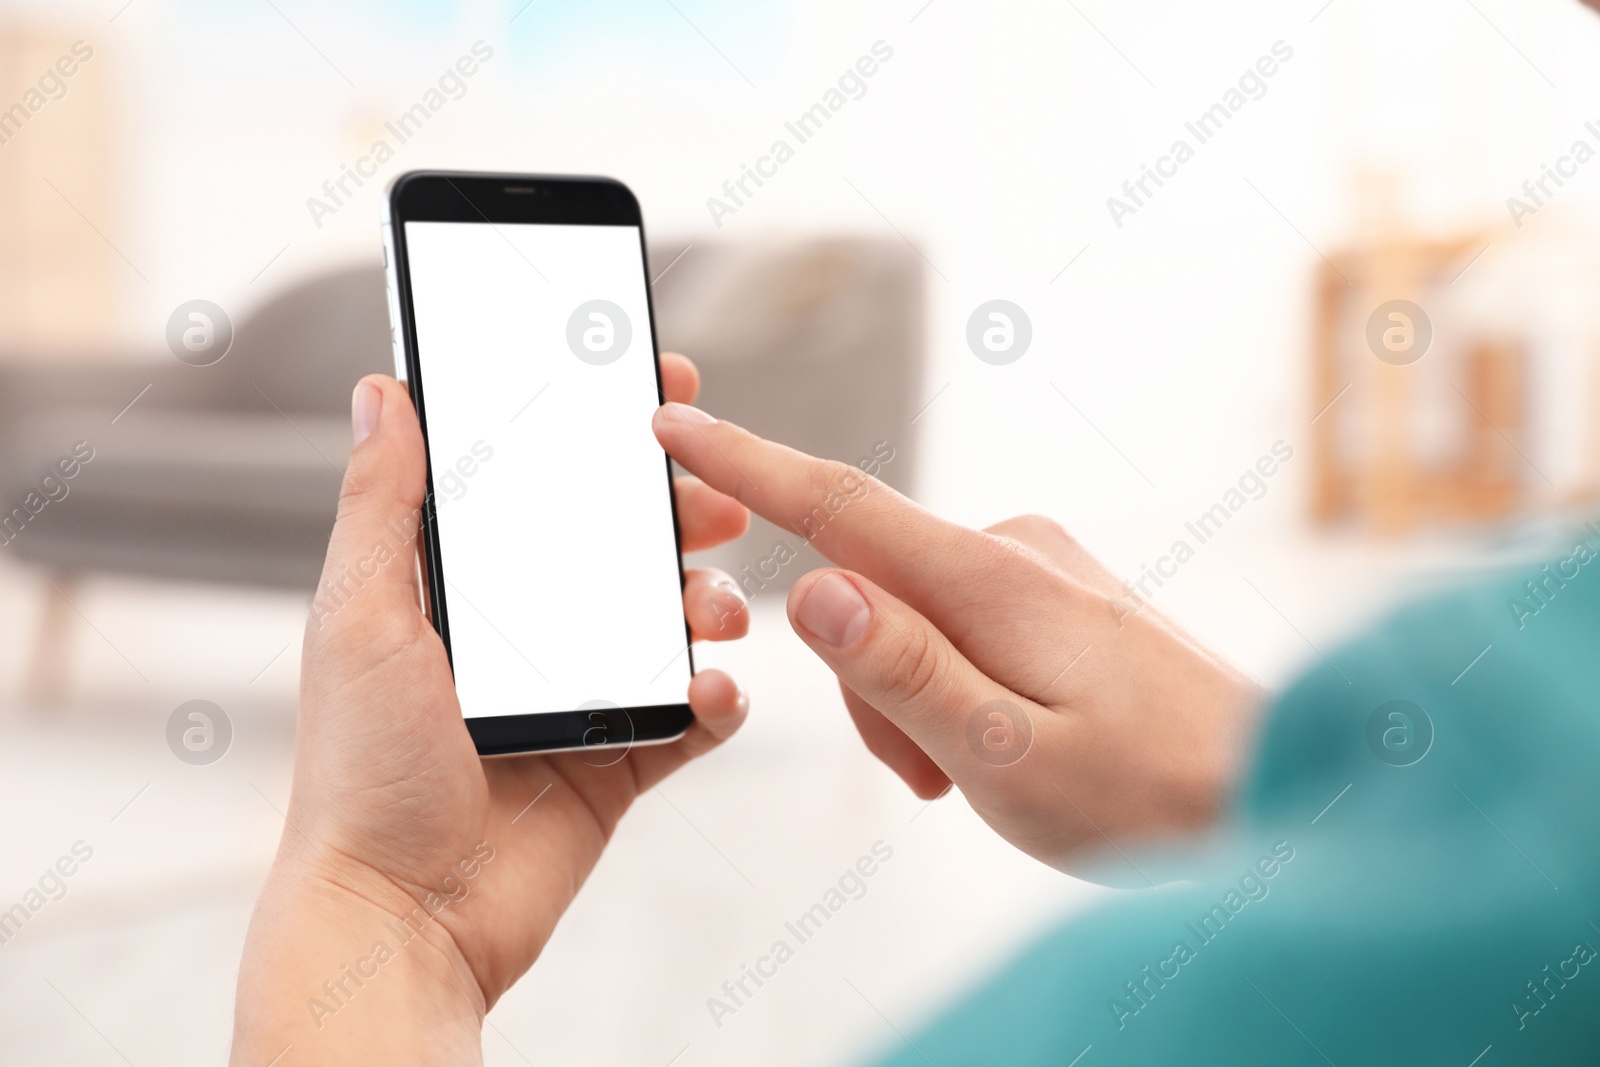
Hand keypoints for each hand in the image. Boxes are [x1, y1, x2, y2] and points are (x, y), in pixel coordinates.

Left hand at [231, 355, 750, 1064]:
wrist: (403, 918)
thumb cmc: (360, 771)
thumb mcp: (361, 617)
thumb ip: (382, 504)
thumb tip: (380, 389)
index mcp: (465, 591)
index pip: (541, 489)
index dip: (598, 437)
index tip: (655, 390)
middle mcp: (529, 636)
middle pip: (623, 549)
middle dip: (678, 516)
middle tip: (719, 504)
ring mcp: (581, 699)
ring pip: (671, 624)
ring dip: (710, 602)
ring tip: (715, 610)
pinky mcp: (621, 764)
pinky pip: (693, 717)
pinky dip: (718, 699)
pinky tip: (714, 691)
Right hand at [652, 403, 1262, 876]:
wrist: (1271, 794)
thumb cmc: (1150, 793)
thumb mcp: (1005, 755)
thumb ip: (902, 673)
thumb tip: (810, 592)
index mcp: (990, 579)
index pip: (838, 505)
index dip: (744, 463)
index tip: (671, 419)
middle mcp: (1012, 548)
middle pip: (865, 590)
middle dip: (866, 684)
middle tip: (931, 776)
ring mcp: (1038, 565)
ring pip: (906, 617)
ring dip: (912, 698)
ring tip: (979, 773)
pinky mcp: (1054, 591)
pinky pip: (956, 624)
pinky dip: (950, 685)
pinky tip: (1005, 743)